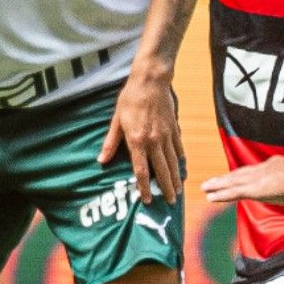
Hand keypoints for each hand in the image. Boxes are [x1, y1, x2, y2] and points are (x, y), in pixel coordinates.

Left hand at [100, 71, 184, 205]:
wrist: (151, 81)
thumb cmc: (130, 99)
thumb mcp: (116, 120)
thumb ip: (111, 143)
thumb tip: (101, 161)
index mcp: (137, 141)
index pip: (141, 170)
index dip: (144, 187)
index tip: (146, 200)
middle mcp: (154, 141)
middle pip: (161, 170)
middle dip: (166, 188)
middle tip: (170, 202)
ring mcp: (167, 135)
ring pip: (172, 162)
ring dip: (175, 178)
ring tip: (178, 191)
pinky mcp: (174, 128)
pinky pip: (178, 148)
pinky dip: (180, 160)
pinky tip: (182, 168)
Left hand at [201, 152, 283, 205]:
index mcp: (274, 166)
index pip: (254, 171)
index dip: (243, 174)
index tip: (234, 176)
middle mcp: (261, 171)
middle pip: (238, 175)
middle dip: (224, 179)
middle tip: (210, 182)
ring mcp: (256, 180)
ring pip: (232, 183)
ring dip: (217, 186)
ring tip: (204, 188)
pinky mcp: (254, 189)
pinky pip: (233, 193)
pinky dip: (220, 195)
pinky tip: (210, 197)